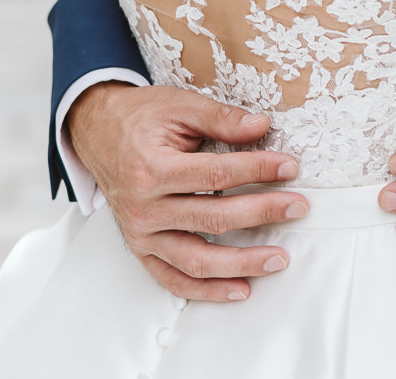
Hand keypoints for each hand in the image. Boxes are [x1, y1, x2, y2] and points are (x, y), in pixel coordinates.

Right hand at [67, 83, 307, 300]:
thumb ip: (221, 118)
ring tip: (278, 258)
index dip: (256, 171)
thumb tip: (262, 126)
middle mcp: (144, 208)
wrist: (98, 132)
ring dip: (241, 263)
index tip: (289, 167)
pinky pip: (173, 279)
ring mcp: (141, 234)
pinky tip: (240, 290)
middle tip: (298, 207)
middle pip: (212, 218)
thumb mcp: (180, 105)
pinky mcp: (141, 249)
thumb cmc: (142, 117)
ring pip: (196, 259)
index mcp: (152, 168)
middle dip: (261, 213)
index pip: (215, 174)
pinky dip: (207, 291)